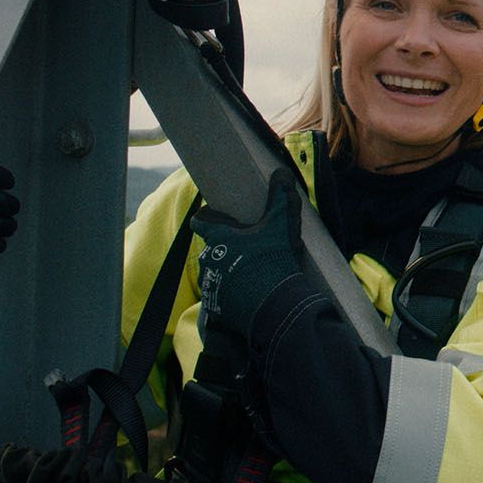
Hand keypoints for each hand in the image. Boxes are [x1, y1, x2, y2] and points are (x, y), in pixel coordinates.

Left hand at [190, 168, 309, 380]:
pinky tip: (251, 297)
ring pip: (215, 273)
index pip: (201, 221)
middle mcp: (208, 260)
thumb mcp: (281, 224)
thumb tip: (281, 173)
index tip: (221, 219)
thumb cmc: (273, 259)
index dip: (209, 217)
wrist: (274, 306)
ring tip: (253, 276)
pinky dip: (232, 296)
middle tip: (249, 249)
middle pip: (212, 248)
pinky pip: (220, 298)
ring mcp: (210, 285)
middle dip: (227, 248)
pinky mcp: (216, 308)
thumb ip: (281, 197)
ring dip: (229, 272)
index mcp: (218, 237)